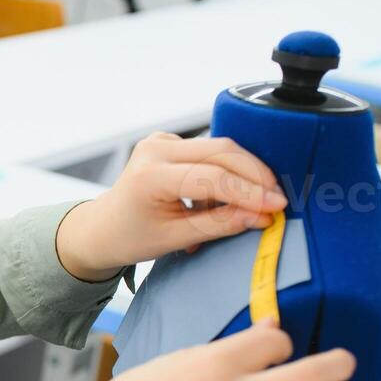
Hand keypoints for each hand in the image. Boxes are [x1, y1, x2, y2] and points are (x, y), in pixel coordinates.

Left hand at [54, 132, 288, 280]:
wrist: (102, 228)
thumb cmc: (131, 238)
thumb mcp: (174, 239)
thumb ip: (218, 225)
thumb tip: (261, 217)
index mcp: (149, 175)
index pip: (212, 177)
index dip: (249, 192)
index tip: (277, 207)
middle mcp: (155, 149)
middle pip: (222, 152)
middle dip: (256, 176)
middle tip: (278, 200)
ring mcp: (161, 140)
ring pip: (220, 149)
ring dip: (242, 176)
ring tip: (250, 207)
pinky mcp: (170, 141)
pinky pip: (210, 153)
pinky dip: (225, 175)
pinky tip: (224, 201)